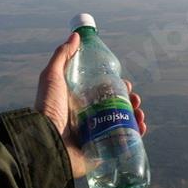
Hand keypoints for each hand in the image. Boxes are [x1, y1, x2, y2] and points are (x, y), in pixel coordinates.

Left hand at [35, 32, 146, 177]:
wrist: (46, 142)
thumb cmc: (48, 109)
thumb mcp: (53, 77)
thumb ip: (62, 56)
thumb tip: (75, 36)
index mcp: (80, 102)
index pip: (105, 92)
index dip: (118, 86)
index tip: (126, 83)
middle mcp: (90, 118)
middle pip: (117, 106)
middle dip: (131, 100)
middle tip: (135, 98)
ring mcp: (97, 135)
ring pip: (124, 123)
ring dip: (136, 115)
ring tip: (139, 113)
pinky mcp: (102, 151)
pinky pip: (124, 142)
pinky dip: (136, 134)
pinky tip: (141, 127)